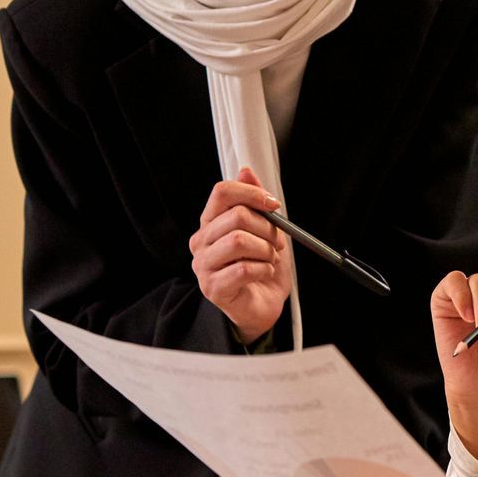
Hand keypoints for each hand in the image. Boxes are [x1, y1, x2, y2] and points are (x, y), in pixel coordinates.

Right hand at [189, 166, 290, 343]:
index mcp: (211, 223)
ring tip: (269, 259)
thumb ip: (254, 201)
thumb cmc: (262, 266)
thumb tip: (246, 171)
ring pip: (240, 241)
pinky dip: (264, 269)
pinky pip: (244, 269)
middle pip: (236, 217)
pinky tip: (264, 273)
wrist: (264, 305)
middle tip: (276, 242)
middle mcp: (201, 242)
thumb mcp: (265, 229)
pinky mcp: (212, 288)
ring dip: (266, 251)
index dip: (252, 194)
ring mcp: (203, 266)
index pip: (222, 193)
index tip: (274, 205)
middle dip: (267, 228)